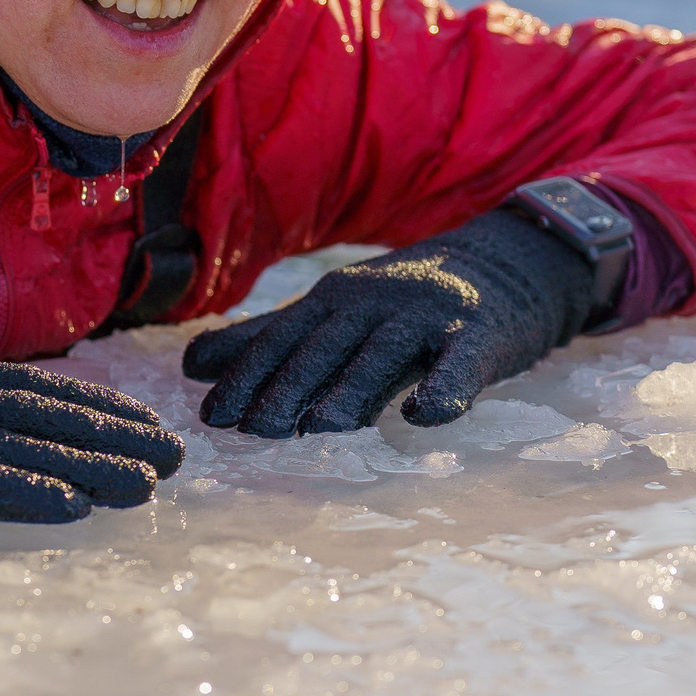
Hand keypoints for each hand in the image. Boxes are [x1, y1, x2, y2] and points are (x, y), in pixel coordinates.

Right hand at [0, 311, 184, 520]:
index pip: (18, 386)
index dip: (85, 403)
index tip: (136, 420)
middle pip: (38, 408)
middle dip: (112, 430)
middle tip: (177, 452)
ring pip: (19, 442)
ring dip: (90, 464)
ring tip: (152, 483)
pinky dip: (24, 492)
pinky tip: (72, 506)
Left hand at [181, 210, 596, 437]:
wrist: (507, 264)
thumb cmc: (405, 305)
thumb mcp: (335, 314)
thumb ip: (267, 339)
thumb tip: (189, 365)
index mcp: (335, 299)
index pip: (282, 339)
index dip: (247, 375)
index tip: (214, 415)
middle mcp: (375, 302)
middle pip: (325, 347)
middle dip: (288, 387)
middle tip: (256, 431)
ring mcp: (428, 316)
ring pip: (383, 354)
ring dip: (352, 390)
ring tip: (321, 427)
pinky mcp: (479, 335)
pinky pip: (460, 363)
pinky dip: (444, 389)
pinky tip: (425, 415)